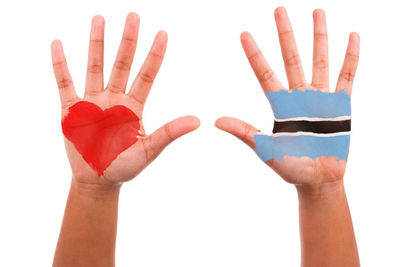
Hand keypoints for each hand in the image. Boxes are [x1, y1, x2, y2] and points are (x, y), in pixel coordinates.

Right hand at [51, 13, 199, 186]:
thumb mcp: (149, 150)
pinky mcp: (71, 111)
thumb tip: (198, 121)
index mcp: (134, 107)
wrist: (99, 180)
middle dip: (128, 41)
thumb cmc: (126, 166)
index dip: (154, 56)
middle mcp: (115, 100)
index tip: (163, 33)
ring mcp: (92, 103)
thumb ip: (169, 133)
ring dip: (97, 44)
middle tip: (134, 16)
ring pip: (95, 67)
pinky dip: (61, 65)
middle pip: (122, 64)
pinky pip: (65, 83)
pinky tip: (58, 44)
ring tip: (100, 18)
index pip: (146, 76)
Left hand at [215, 7, 359, 189]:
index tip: (244, 34)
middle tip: (278, 10)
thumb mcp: (265, 149)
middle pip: (291, 58)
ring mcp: (320, 97)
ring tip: (316, 12)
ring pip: (319, 60)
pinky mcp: (341, 104)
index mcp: (280, 105)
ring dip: (318, 36)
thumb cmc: (290, 168)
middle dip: (285, 34)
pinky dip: (350, 56)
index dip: (255, 54)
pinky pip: (347, 76)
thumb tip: (215, 121)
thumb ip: (244, 132)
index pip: (264, 73)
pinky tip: (351, 36)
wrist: (317, 180)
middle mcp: (299, 95)